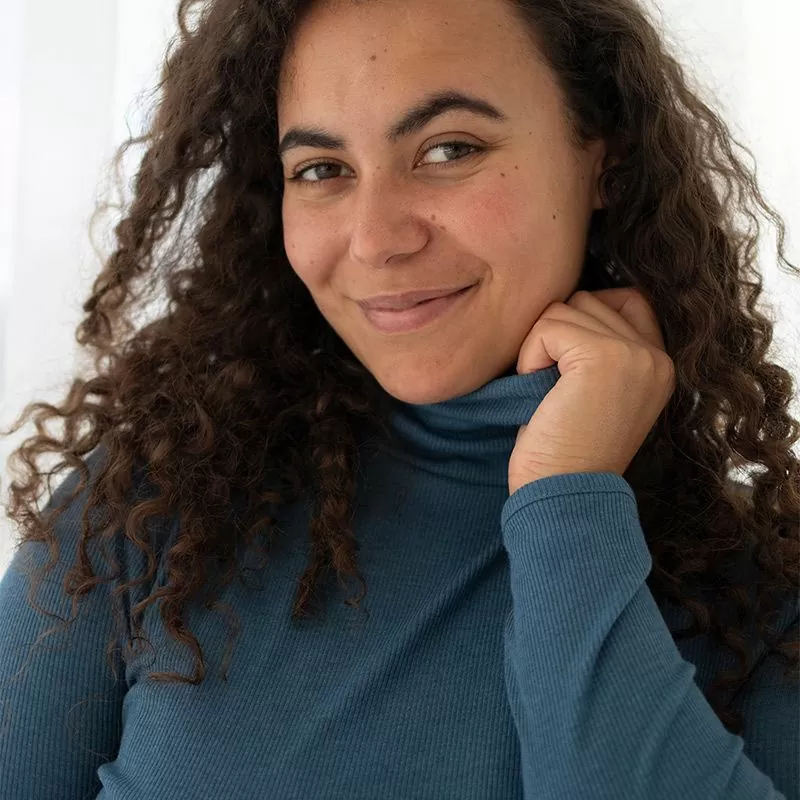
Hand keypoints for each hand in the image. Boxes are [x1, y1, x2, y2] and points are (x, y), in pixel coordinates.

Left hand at [508, 288, 675, 494]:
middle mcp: (656, 356)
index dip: (584, 318)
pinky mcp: (604, 356)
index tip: (564, 362)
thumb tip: (565, 304)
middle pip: (587, 300)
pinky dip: (530, 358)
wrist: (564, 496)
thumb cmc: (564, 453)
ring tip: (548, 393)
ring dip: (540, 348)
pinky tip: (540, 394)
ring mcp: (634, 354)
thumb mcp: (594, 394)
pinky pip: (546, 327)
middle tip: (554, 387)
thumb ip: (598, 349)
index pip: (628, 298)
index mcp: (659, 366)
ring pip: (563, 309)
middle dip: (556, 336)